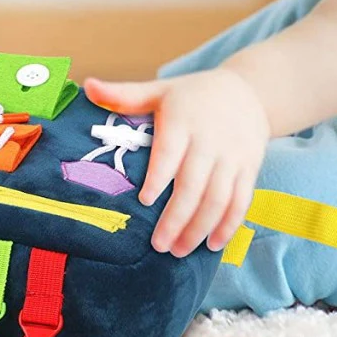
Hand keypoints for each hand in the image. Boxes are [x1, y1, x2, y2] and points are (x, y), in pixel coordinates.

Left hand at [83, 67, 269, 256]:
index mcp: (182, 120)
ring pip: (217, 198)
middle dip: (176, 218)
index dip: (158, 177)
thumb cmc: (191, 97)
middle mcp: (209, 140)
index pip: (170, 151)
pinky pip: (240, 202)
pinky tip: (212, 245)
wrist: (246, 92)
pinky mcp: (248, 169)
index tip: (144, 200)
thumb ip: (124, 95)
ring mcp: (232, 156)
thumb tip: (87, 86)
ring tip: (179, 250)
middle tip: (158, 245)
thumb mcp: (159, 90)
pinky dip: (228, 226)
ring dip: (199, 228)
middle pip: (193, 184)